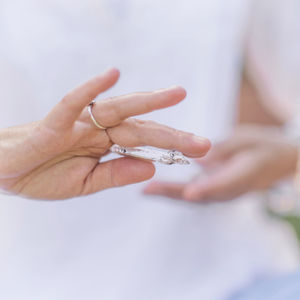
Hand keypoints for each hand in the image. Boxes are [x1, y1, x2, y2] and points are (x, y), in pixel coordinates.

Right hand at [0, 68, 209, 199]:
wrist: (5, 173)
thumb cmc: (43, 175)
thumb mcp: (86, 184)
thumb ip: (116, 175)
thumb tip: (151, 168)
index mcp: (105, 146)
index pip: (144, 144)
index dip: (171, 148)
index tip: (198, 153)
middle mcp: (98, 130)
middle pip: (140, 127)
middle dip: (171, 134)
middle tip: (204, 142)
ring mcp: (78, 124)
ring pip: (117, 108)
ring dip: (146, 100)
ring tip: (177, 94)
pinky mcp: (54, 123)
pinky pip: (74, 102)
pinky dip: (92, 88)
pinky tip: (114, 75)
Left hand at [144, 125, 297, 201]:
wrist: (274, 163)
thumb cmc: (264, 147)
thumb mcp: (248, 140)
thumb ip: (225, 150)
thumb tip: (201, 160)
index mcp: (246, 175)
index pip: (226, 184)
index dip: (208, 188)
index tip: (190, 193)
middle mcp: (230, 189)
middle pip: (202, 194)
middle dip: (175, 193)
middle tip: (148, 190)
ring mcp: (221, 192)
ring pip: (195, 197)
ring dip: (170, 195)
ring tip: (146, 190)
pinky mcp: (214, 190)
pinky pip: (194, 193)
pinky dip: (175, 192)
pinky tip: (156, 188)